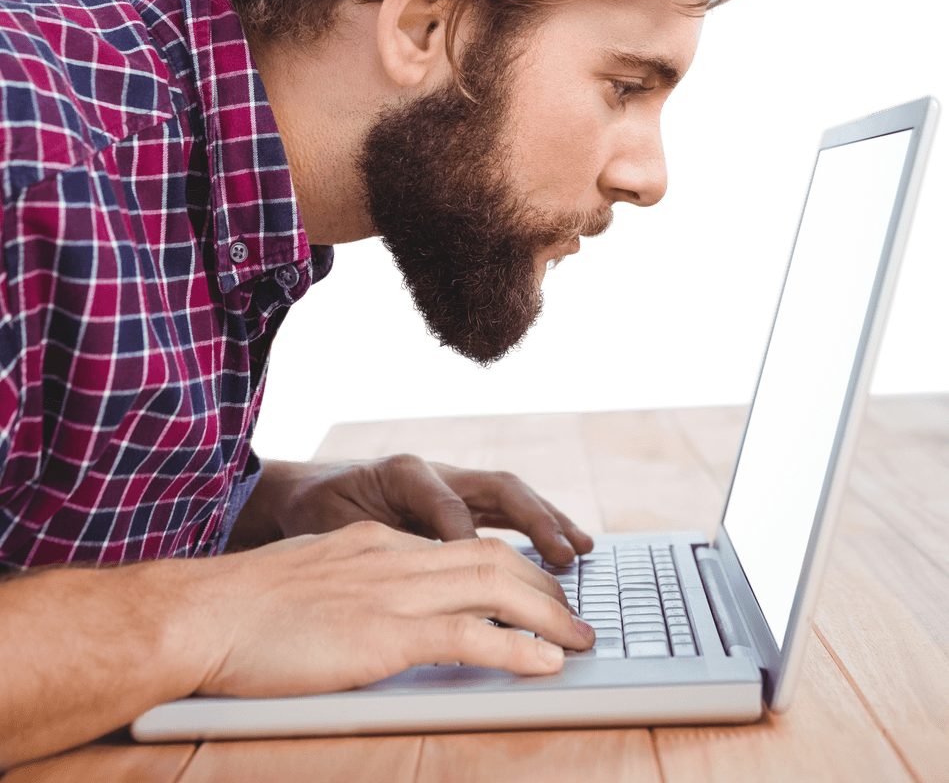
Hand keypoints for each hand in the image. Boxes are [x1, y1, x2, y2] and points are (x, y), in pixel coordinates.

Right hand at [199, 521, 595, 697]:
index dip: (509, 567)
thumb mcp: (310, 579)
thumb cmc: (241, 608)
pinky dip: (516, 649)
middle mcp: (392, 555)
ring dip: (547, 616)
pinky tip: (544, 665)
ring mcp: (389, 591)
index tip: (537, 591)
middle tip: (575, 618)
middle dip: (543, 587)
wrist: (200, 614)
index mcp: (376, 542)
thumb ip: (353, 586)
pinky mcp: (381, 634)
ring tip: (580, 642)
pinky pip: (467, 635)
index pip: (462, 544)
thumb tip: (378, 612)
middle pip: (491, 558)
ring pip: (493, 587)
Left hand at [249, 453, 594, 566]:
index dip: (467, 533)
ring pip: (510, 496)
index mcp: (402, 472)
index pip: (445, 501)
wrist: (306, 492)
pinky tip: (568, 549)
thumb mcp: (330, 526)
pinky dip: (539, 527)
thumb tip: (398, 574)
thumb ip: (365, 542)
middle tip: (565, 555)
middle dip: (533, 520)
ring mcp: (452, 484)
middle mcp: (436, 472)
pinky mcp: (460, 500)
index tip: (485, 568)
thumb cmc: (316, 512)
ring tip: (582, 550)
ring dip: (548, 521)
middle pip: (495, 487)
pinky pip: (506, 511)